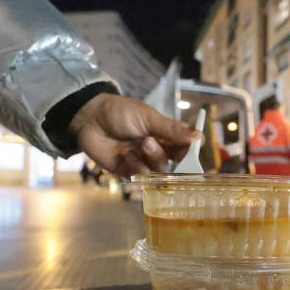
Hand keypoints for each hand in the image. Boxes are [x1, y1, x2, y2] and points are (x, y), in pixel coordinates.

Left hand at [70, 93, 199, 177]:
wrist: (90, 118)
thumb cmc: (120, 112)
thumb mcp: (148, 117)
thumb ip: (172, 129)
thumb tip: (199, 136)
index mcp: (165, 136)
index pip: (184, 149)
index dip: (189, 151)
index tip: (191, 149)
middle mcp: (157, 151)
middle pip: (174, 163)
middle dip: (164, 154)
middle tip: (149, 141)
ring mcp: (143, 162)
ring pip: (159, 171)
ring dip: (152, 159)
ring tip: (140, 144)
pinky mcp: (128, 172)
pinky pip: (141, 177)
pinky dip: (136, 166)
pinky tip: (125, 154)